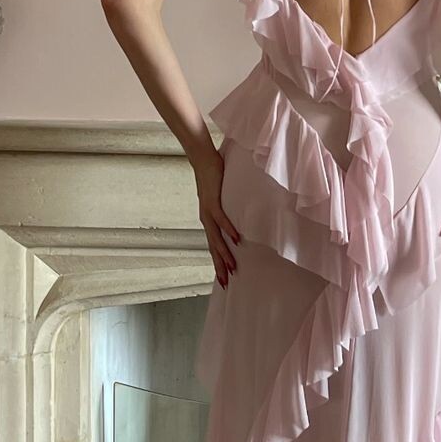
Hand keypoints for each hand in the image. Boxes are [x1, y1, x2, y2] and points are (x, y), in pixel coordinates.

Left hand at [193, 145, 241, 286]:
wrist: (202, 158)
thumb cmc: (214, 176)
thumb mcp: (221, 197)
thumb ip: (228, 207)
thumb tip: (238, 214)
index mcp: (208, 220)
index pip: (214, 246)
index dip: (218, 263)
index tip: (224, 278)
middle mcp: (206, 219)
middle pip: (213, 248)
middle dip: (219, 266)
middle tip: (226, 283)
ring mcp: (208, 211)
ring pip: (216, 238)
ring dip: (224, 253)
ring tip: (232, 267)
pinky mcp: (212, 201)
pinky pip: (221, 219)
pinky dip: (229, 230)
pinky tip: (237, 240)